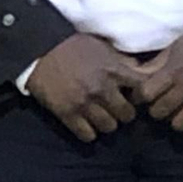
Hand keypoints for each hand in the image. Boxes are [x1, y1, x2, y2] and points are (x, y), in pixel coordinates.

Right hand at [26, 34, 141, 142]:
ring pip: (109, 127)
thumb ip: (122, 60)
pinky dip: (89, 132)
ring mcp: (85, 103)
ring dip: (107, 123)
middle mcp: (102, 88)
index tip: (134, 95)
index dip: (141, 94)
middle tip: (118, 109)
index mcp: (113, 69)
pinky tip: (87, 124)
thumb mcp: (102, 46)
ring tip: (102, 116)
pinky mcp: (68, 114)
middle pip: (127, 115)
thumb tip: (141, 71)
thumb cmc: (73, 45)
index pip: (141, 89)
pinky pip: (88, 135)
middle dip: (125, 113)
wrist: (41, 49)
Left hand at [132, 29, 182, 134]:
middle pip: (159, 112)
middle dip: (157, 109)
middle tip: (162, 104)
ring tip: (179, 111)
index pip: (146, 93)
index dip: (140, 97)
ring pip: (179, 125)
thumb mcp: (177, 46)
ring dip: (176, 119)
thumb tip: (134, 76)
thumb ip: (156, 64)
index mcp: (175, 69)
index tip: (143, 97)